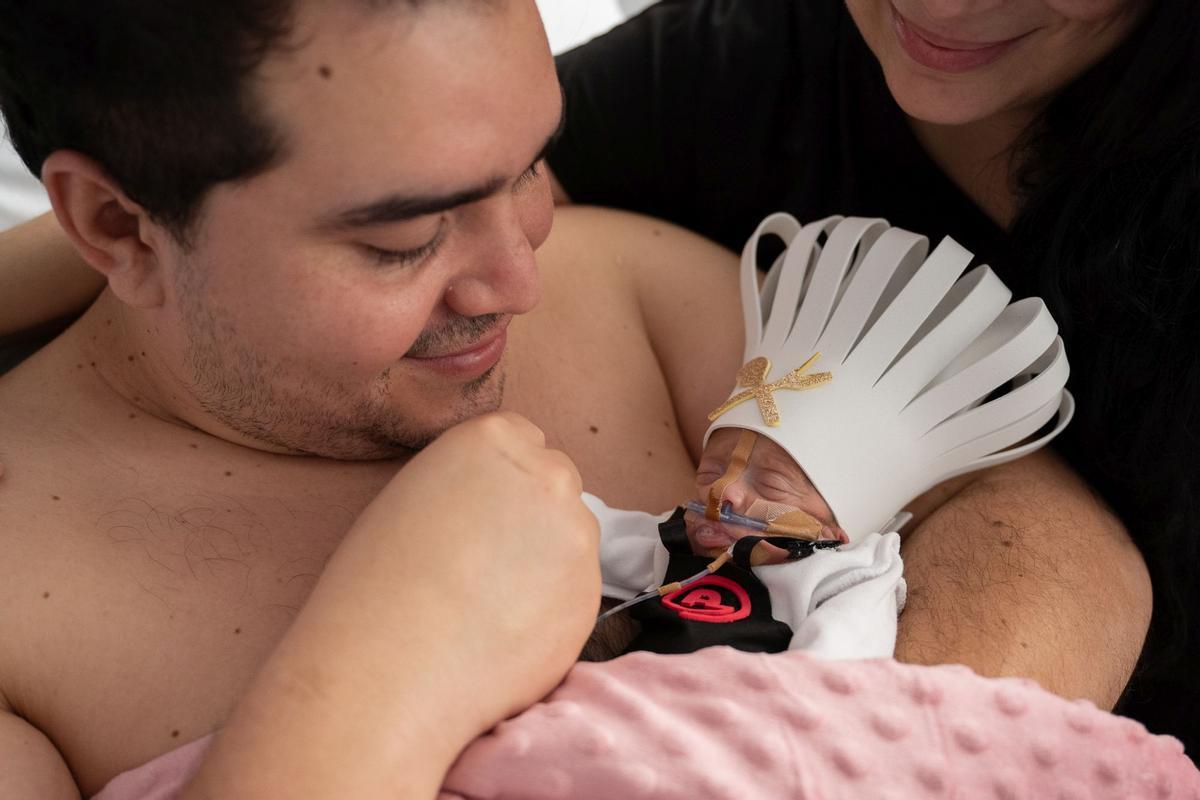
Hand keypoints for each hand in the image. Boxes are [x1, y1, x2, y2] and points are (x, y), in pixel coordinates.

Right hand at [344, 410, 601, 720]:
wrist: (390, 664)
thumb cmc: (376, 583)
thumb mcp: (412, 495)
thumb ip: (469, 483)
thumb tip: (494, 504)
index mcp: (494, 438)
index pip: (523, 438)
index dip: (503, 479)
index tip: (484, 509)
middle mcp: (547, 475)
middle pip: (556, 483)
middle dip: (533, 514)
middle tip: (488, 559)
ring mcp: (577, 535)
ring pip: (572, 539)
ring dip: (547, 561)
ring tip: (491, 603)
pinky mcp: (591, 594)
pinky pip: (576, 592)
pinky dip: (551, 608)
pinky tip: (505, 632)